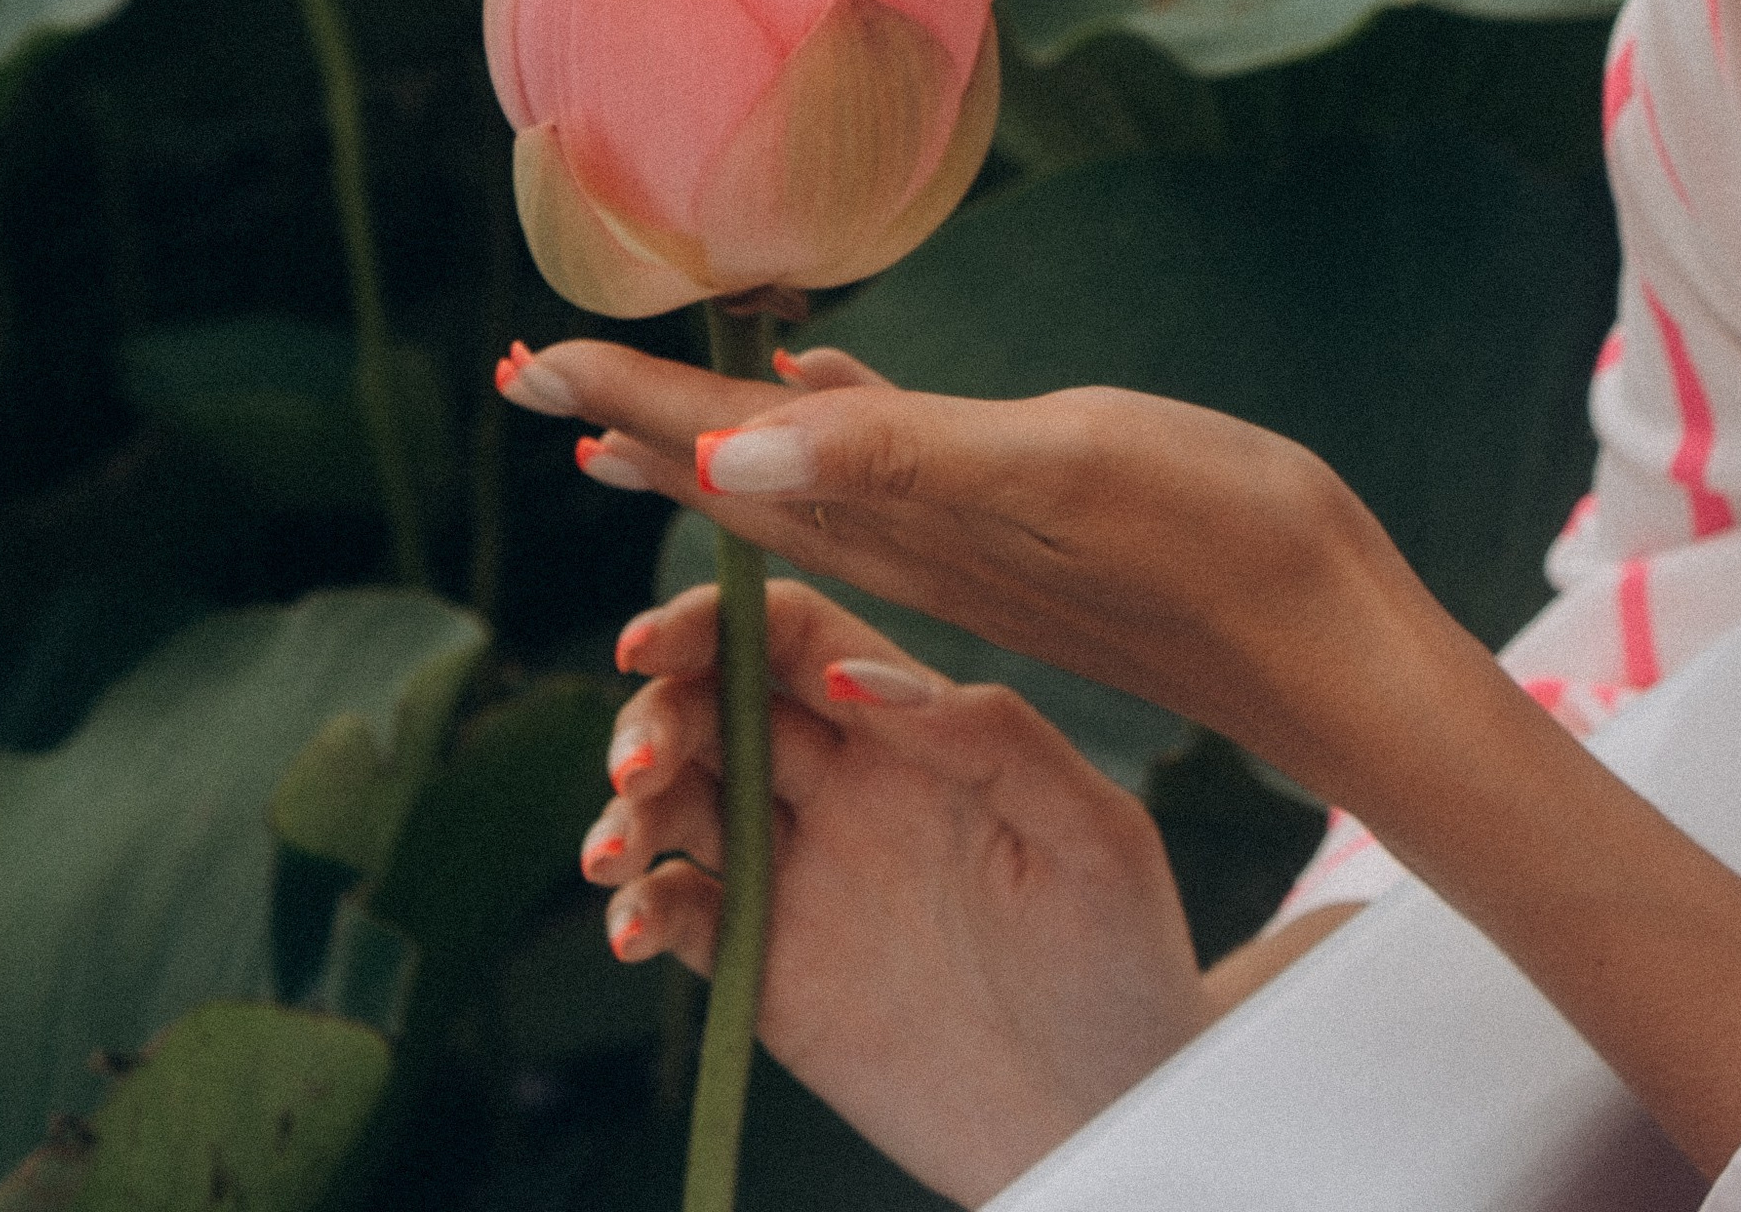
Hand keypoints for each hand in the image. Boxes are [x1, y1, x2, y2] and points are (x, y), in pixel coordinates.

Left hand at [503, 336, 1447, 801]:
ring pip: (796, 488)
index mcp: (902, 521)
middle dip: (633, 421)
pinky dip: (825, 439)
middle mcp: (913, 542)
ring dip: (706, 441)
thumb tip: (730, 456)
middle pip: (735, 477)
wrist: (1325, 639)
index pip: (724, 459)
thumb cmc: (1210, 545)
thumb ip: (900, 464)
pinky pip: (881, 483)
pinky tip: (816, 400)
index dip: (624, 404)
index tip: (522, 363)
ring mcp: (966, 546)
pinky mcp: (1018, 537)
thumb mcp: (1055, 477)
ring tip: (626, 407)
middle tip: (534, 371)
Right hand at [586, 576, 1204, 1205]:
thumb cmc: (1125, 959)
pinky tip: (635, 926)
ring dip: (629, 811)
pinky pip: (686, 918)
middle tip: (637, 765)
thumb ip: (992, 737)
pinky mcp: (773, 973)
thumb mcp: (1091, 835)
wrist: (1114, 1118)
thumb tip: (863, 670)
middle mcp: (847, 788)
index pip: (794, 636)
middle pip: (717, 709)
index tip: (647, 642)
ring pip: (683, 805)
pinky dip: (640, 909)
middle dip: (655, 715)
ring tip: (615, 856)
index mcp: (916, 728)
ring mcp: (803, 879)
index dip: (713, 621)